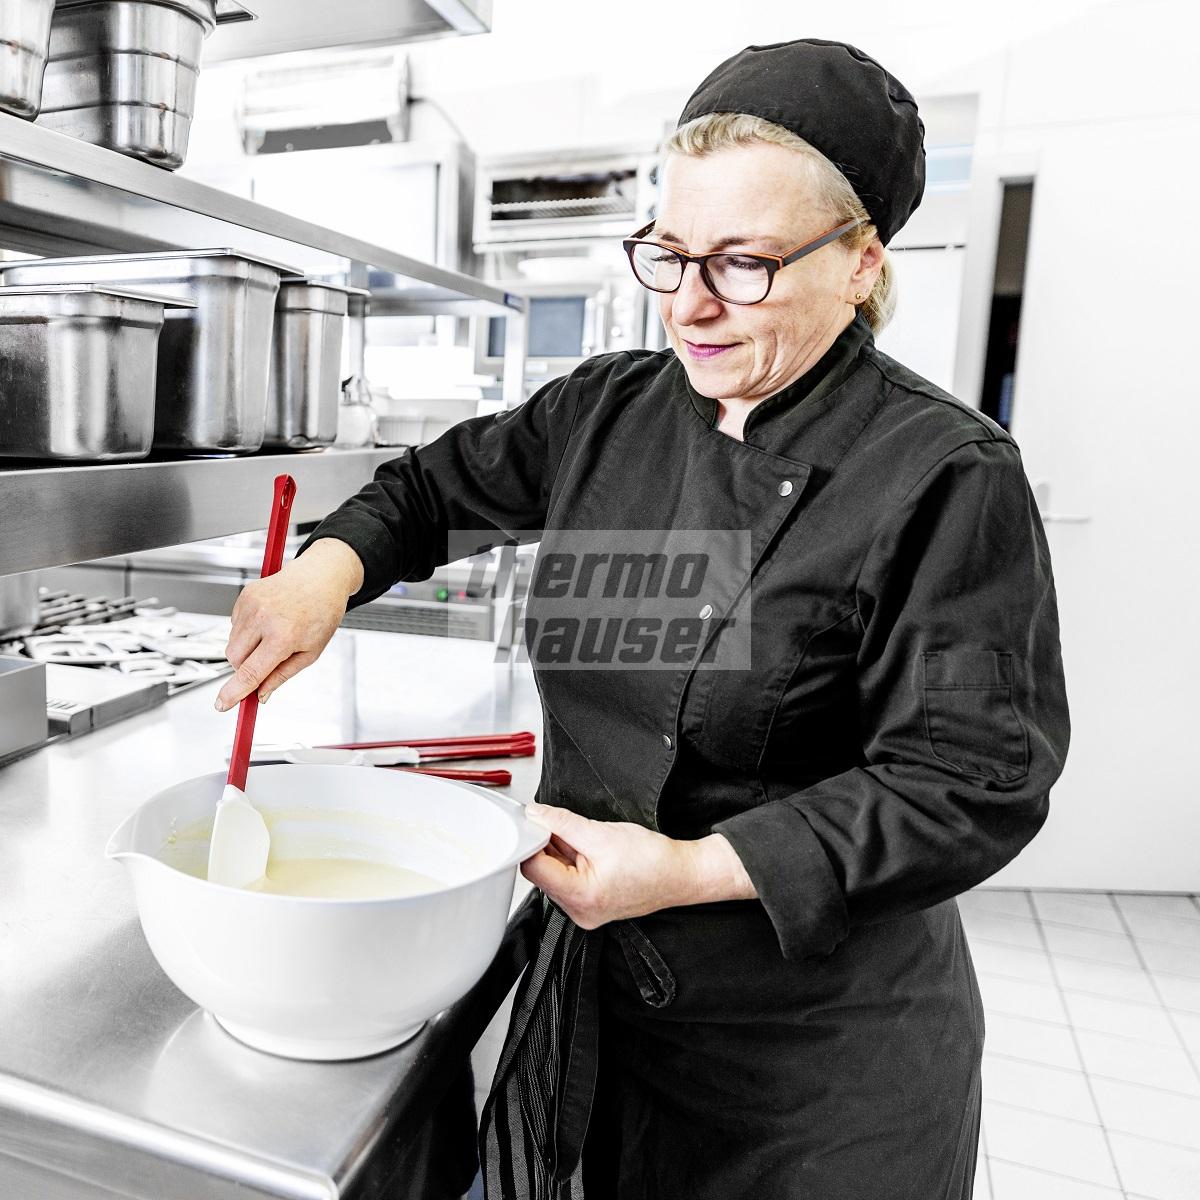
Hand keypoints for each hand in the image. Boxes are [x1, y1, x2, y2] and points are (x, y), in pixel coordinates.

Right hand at [215, 538, 364, 710]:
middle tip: (267, 662)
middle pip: (234, 660)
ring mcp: (251, 604)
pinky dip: (247, 631)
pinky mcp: (245, 595)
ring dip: (246, 649)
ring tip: (273, 636)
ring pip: (232, 644)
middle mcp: (264, 618)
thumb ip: (282, 675)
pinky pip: (235, 626)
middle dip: (245, 669)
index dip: (234, 692)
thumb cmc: (322, 612)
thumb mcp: (311, 652)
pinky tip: (268, 621)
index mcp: (284, 635)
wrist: (322, 577)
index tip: (223, 704)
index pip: (250, 672)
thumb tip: (261, 694)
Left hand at [520, 802, 756, 928]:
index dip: (531, 840)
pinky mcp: (591, 903)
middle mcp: (579, 911)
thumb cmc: (654, 861)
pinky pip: (569, 877)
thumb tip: (537, 814)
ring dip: (562, 851)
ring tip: (589, 840)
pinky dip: (573, 859)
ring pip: (555, 873)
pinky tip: (591, 849)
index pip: (534, 867)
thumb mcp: (602, 834)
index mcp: (581, 897)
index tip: (534, 821)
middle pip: (543, 871)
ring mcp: (585, 909)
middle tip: (564, 825)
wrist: (681, 874)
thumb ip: (563, 823)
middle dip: (548, 844)